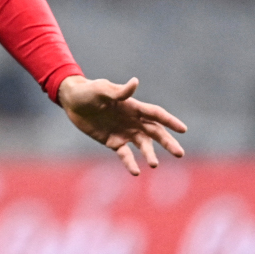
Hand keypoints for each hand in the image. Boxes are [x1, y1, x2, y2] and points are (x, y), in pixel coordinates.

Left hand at [58, 75, 186, 175]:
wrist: (72, 101)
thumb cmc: (88, 91)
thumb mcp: (101, 90)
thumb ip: (119, 91)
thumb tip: (135, 82)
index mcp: (133, 106)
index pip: (156, 114)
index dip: (169, 121)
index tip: (183, 129)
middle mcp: (133, 120)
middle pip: (155, 132)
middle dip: (168, 142)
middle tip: (179, 153)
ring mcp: (124, 132)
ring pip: (143, 145)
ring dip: (150, 154)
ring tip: (154, 164)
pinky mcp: (113, 142)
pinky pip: (125, 154)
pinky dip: (131, 163)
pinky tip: (135, 172)